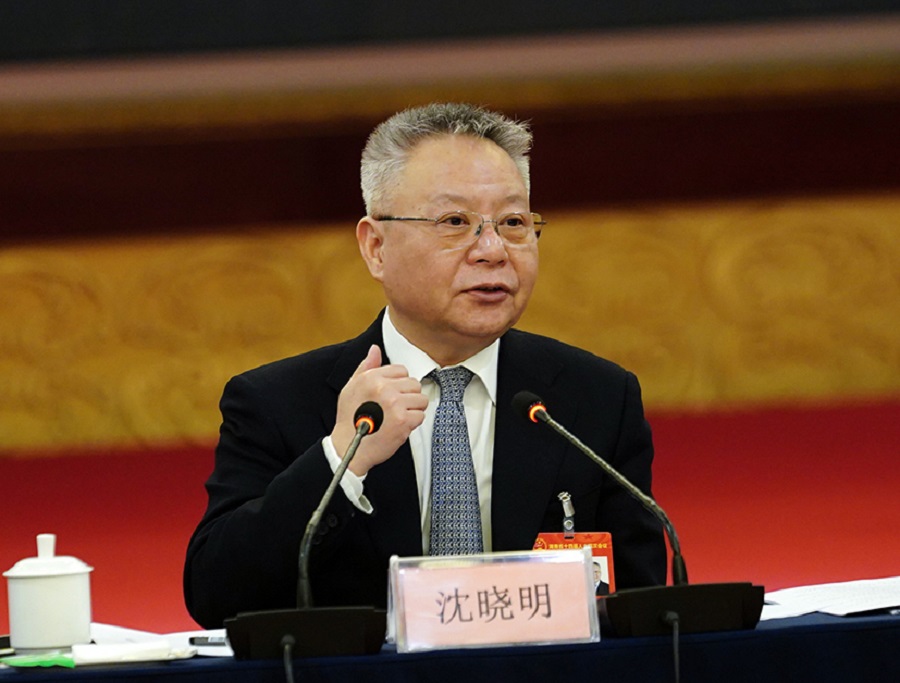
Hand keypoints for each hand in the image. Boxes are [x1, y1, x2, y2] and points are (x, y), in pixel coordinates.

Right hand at [331, 344, 427, 475]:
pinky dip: (413, 423)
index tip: (392, 394)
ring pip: (421, 399)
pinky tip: (399, 426)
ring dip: (413, 409)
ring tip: (397, 417)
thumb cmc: (349, 419)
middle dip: (408, 396)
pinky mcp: (403, 420)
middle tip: (395, 408)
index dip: (399, 383)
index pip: (401, 370)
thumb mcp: (352, 388)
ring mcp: (395, 404)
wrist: (350, 448)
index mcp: (372, 377)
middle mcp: (384, 388)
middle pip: (414, 383)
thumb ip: (366, 367)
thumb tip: (375, 349)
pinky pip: (420, 416)